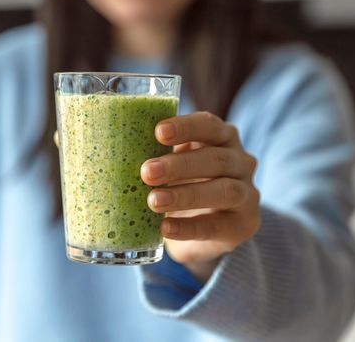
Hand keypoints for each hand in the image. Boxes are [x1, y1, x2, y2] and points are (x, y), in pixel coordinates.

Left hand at [140, 111, 259, 282]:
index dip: (185, 127)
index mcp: (221, 138)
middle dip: (179, 165)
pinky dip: (189, 228)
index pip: (209, 125)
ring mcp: (248, 194)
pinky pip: (218, 226)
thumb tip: (106, 148)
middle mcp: (241, 161)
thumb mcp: (172, 164)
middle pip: (216, 159)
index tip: (158, 131)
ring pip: (224, 190)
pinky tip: (165, 229)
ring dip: (186, 194)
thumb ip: (154, 153)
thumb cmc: (182, 183)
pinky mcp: (244, 225)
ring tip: (153, 201)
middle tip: (146, 172)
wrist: (204, 228)